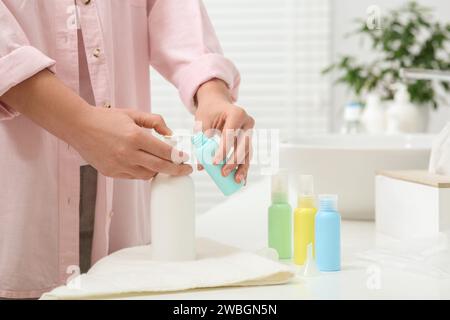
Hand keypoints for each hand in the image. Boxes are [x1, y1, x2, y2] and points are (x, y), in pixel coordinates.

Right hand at [69, 107, 191, 179]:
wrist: (78, 126)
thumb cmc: (106, 118)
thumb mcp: (133, 114)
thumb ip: (155, 121)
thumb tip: (170, 134)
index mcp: (135, 137)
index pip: (164, 151)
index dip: (178, 157)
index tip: (186, 159)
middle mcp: (128, 153)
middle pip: (160, 167)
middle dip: (176, 170)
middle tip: (186, 170)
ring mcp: (119, 165)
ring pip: (147, 174)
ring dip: (157, 170)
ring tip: (162, 164)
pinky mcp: (111, 172)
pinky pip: (133, 176)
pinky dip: (141, 171)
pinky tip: (143, 163)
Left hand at [195, 79, 254, 183]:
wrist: (217, 103)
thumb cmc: (209, 112)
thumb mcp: (202, 123)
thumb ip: (201, 143)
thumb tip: (202, 166)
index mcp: (236, 114)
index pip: (230, 135)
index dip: (223, 150)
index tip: (214, 163)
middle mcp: (247, 122)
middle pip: (242, 145)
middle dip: (234, 161)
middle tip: (224, 173)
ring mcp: (250, 131)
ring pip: (248, 152)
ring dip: (243, 167)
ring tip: (237, 180)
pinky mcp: (249, 139)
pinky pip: (247, 154)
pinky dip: (244, 167)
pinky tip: (243, 180)